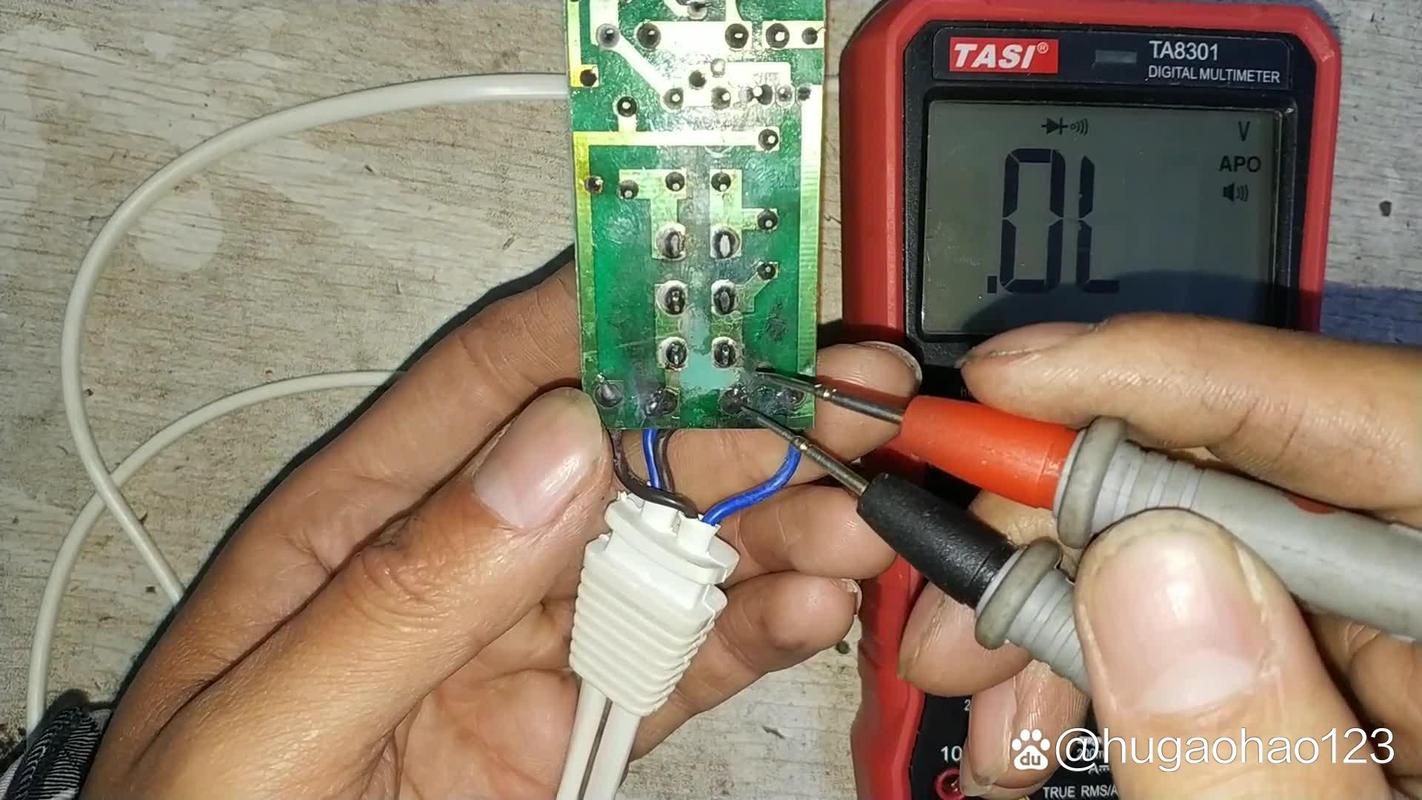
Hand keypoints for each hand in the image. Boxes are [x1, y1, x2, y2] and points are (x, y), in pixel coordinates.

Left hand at [84, 265, 919, 798]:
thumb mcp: (268, 728)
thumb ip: (405, 595)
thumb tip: (550, 452)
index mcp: (355, 527)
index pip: (492, 386)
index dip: (608, 321)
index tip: (714, 284)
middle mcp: (454, 567)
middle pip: (612, 468)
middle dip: (733, 429)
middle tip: (843, 405)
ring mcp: (517, 650)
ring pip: (662, 563)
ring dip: (767, 536)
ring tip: (856, 525)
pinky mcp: (564, 734)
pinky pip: (669, 670)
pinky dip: (747, 640)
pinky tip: (809, 611)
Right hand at [900, 315, 1421, 798]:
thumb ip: (1255, 745)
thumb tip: (1143, 572)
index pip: (1344, 413)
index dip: (1161, 372)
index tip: (1008, 380)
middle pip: (1235, 475)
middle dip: (1067, 528)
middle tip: (956, 598)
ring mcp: (1375, 629)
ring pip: (1193, 550)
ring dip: (1060, 608)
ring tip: (987, 698)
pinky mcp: (1323, 667)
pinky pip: (1200, 621)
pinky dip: (1100, 655)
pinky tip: (1040, 711)